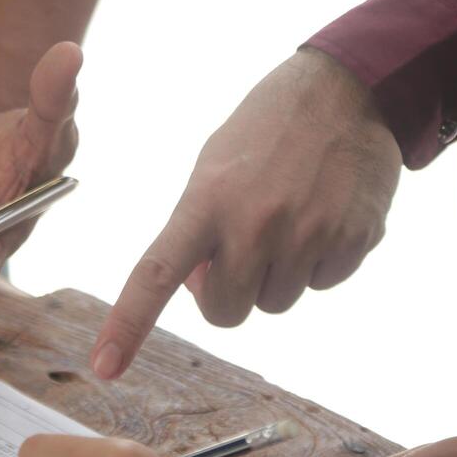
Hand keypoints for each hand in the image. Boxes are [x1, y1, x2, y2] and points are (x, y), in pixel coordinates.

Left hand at [91, 48, 400, 378]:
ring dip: (276, 274)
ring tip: (288, 214)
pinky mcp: (352, 240)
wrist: (347, 89)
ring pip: (276, 302)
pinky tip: (324, 212)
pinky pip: (323, 283)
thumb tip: (201, 287)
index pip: (155, 275)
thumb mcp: (212, 168)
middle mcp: (253, 224)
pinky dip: (321, 260)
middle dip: (228, 293)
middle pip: (226, 311)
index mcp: (205, 202)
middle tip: (240, 248)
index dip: (127, 325)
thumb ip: (198, 230)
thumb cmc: (265, 132)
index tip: (105, 366)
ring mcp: (306, 235)